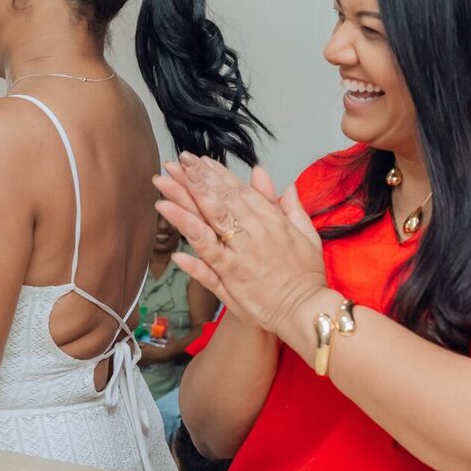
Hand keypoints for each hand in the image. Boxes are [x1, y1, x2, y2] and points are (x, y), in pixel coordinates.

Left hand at [153, 153, 325, 336]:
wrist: (307, 309)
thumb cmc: (306, 275)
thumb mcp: (305, 234)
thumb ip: (288, 206)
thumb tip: (278, 182)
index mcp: (271, 220)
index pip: (238, 191)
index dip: (216, 174)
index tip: (198, 160)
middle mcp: (254, 232)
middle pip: (219, 200)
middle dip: (195, 178)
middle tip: (176, 162)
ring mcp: (240, 253)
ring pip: (208, 222)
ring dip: (184, 201)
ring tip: (164, 184)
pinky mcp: (231, 276)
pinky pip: (206, 257)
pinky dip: (188, 241)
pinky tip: (172, 232)